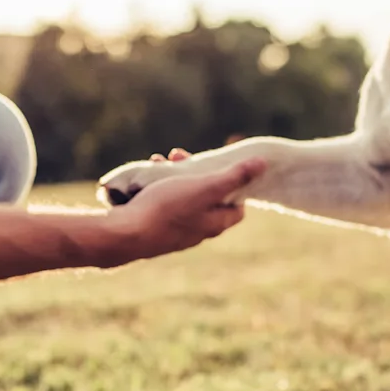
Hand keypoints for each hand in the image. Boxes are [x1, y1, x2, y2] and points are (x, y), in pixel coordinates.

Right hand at [99, 158, 265, 264]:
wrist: (125, 235)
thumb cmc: (167, 209)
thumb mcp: (204, 187)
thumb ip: (234, 176)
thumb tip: (264, 164)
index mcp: (214, 223)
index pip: (237, 207)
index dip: (233, 184)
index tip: (219, 167)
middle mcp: (197, 232)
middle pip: (207, 200)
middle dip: (197, 174)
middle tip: (181, 156)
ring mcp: (175, 233)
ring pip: (182, 200)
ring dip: (174, 178)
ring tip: (160, 162)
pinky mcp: (154, 230)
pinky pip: (163, 206)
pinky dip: (158, 188)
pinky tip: (144, 179)